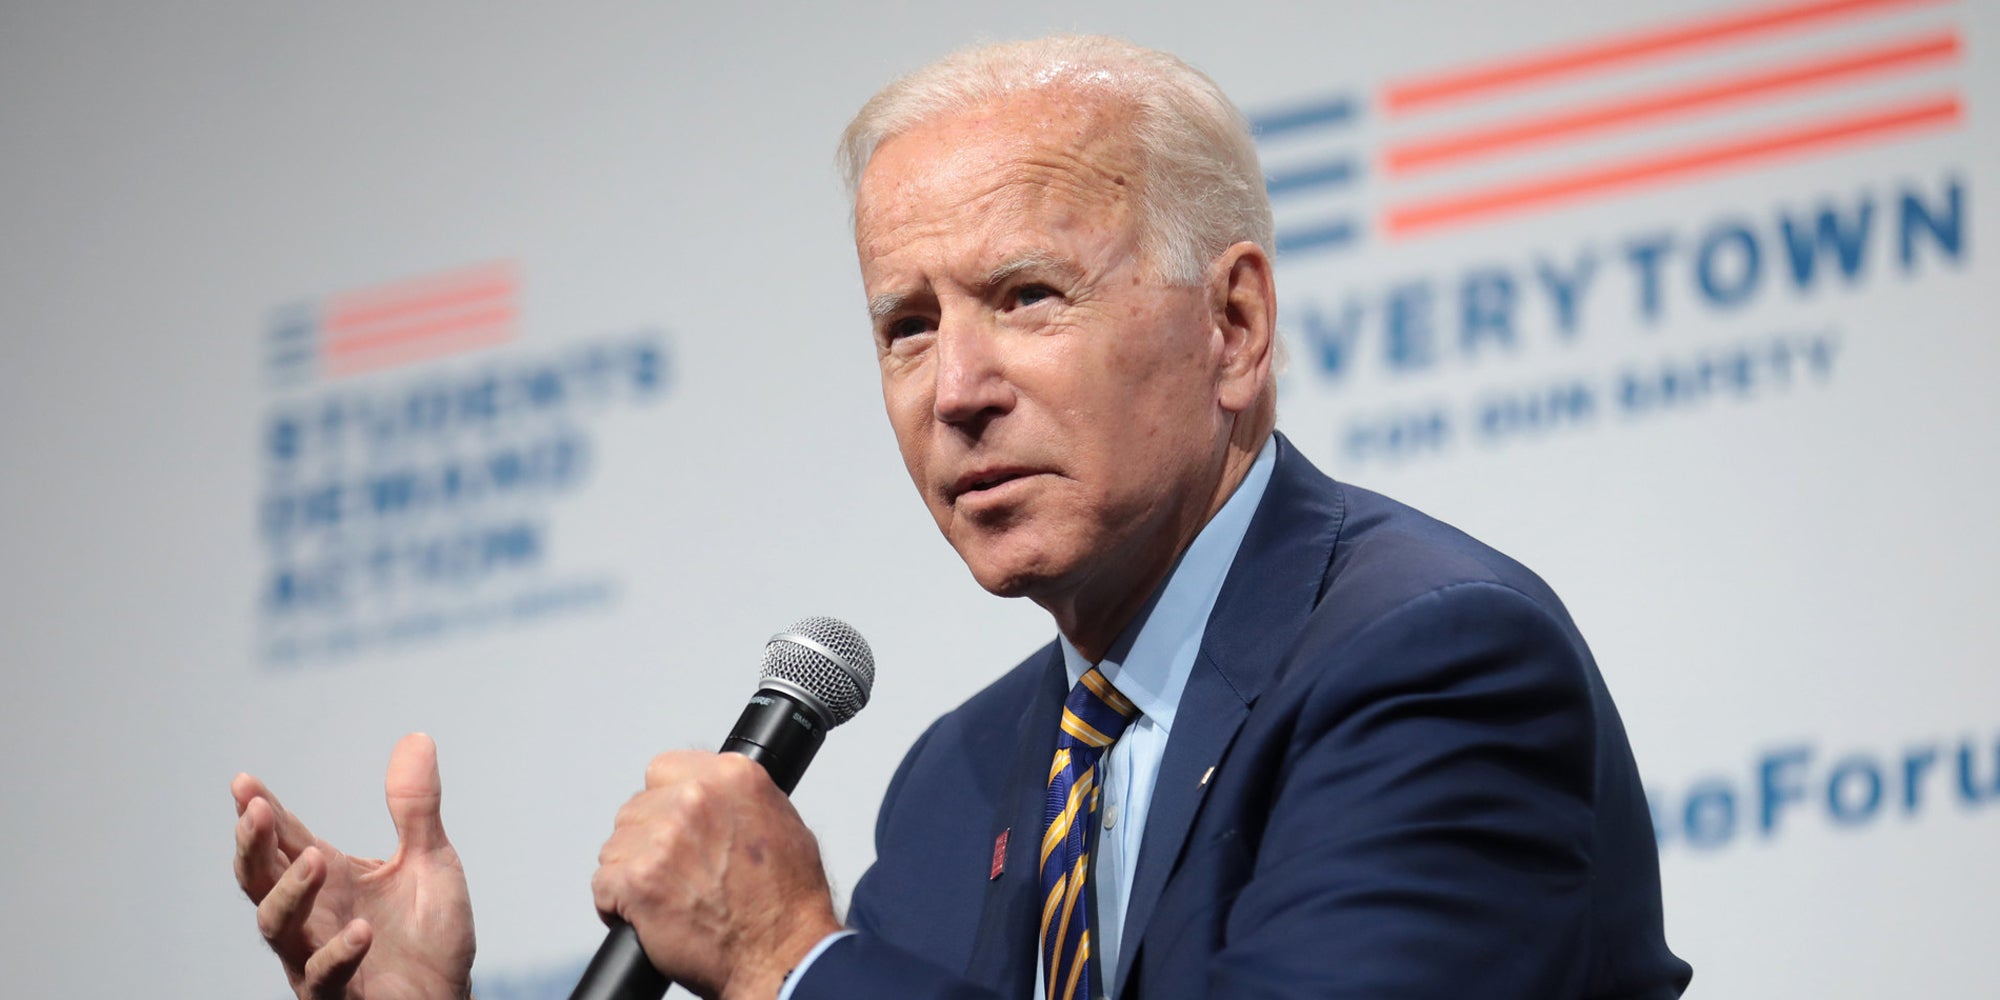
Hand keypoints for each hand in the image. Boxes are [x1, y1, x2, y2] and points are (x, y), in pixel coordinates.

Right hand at [232, 733, 475, 999]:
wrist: (448, 999)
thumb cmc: (430, 936)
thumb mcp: (432, 861)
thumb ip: (416, 808)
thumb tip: (416, 738)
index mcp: (331, 877)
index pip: (285, 838)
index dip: (262, 810)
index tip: (243, 782)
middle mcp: (312, 915)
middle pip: (260, 878)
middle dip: (253, 845)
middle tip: (256, 812)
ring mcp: (317, 956)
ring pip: (277, 926)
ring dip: (289, 892)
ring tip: (315, 859)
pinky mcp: (338, 996)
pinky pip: (324, 977)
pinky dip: (337, 953)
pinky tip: (359, 931)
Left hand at [592, 751, 842, 999]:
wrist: (781, 955)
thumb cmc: (788, 902)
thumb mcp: (784, 825)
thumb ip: (739, 800)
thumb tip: (713, 797)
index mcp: (732, 777)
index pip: (664, 769)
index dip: (666, 802)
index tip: (673, 824)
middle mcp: (696, 798)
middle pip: (637, 808)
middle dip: (649, 839)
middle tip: (677, 873)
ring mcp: (663, 838)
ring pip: (616, 846)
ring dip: (633, 872)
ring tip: (669, 897)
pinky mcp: (637, 879)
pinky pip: (603, 884)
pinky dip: (618, 905)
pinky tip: (648, 916)